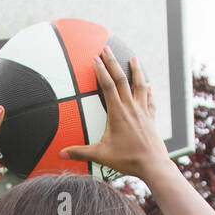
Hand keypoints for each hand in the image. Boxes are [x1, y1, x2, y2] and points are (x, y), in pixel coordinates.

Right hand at [59, 47, 170, 180]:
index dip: (100, 70)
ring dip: (136, 70)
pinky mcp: (151, 119)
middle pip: (122, 79)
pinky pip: (150, 100)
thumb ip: (80, 152)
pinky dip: (148, 91)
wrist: (153, 165)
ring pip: (139, 85)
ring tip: (134, 58)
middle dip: (113, 62)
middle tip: (108, 48)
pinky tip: (149, 86)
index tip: (95, 57)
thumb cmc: (127, 160)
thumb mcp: (101, 155)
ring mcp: (143, 112)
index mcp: (117, 113)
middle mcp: (131, 108)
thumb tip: (61, 154)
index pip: (107, 85)